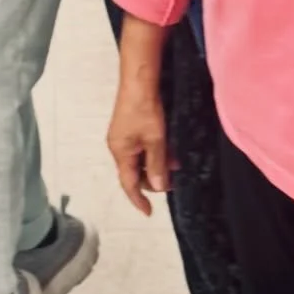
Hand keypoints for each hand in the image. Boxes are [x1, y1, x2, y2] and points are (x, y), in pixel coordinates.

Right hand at [107, 80, 172, 216]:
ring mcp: (123, 136)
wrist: (139, 80)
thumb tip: (158, 187)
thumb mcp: (155, 139)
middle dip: (152, 178)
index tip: (149, 212)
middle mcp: (118, 146)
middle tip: (173, 179)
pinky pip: (141, 148)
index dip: (139, 199)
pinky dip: (154, 152)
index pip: (128, 184)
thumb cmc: (145, 110)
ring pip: (140, 159)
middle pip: (134, 172)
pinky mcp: (129, 127)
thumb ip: (156, 164)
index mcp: (120, 152)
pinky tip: (168, 149)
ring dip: (156, 164)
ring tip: (175, 163)